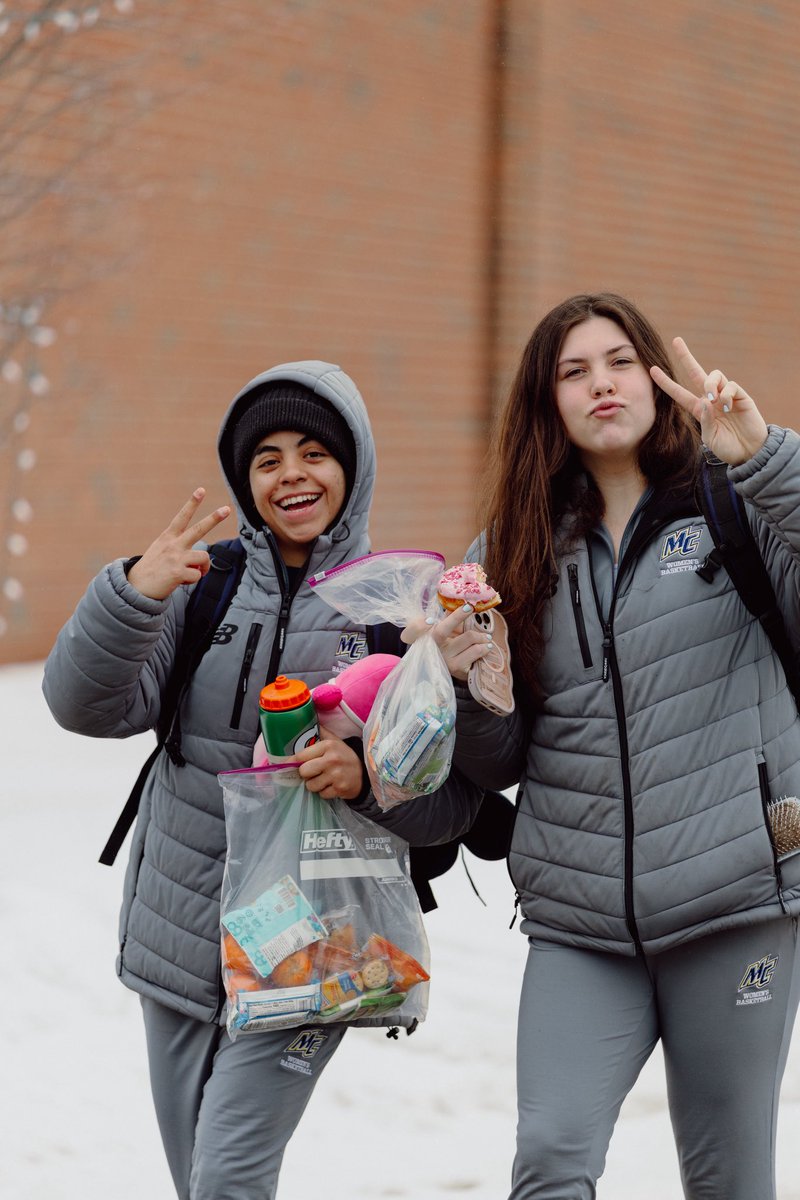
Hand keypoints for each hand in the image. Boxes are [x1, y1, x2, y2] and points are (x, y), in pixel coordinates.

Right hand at [127, 488, 231, 599]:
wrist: (136, 588)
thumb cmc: (151, 570)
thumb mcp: (161, 552)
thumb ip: (180, 551)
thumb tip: (200, 563)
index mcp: (168, 537)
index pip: (182, 517)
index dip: (192, 503)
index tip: (201, 490)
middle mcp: (173, 545)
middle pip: (198, 529)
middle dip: (214, 518)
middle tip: (227, 509)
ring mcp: (176, 558)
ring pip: (204, 557)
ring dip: (202, 567)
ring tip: (191, 572)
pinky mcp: (178, 572)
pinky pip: (198, 575)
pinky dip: (192, 580)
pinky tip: (180, 580)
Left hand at [296, 727, 363, 800]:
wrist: (364, 772)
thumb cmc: (344, 755)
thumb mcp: (334, 741)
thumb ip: (320, 733)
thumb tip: (304, 723)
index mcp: (328, 746)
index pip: (300, 756)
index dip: (293, 762)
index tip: (290, 764)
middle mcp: (331, 760)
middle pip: (303, 772)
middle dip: (306, 774)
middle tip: (313, 772)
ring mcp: (336, 775)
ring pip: (311, 786)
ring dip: (315, 785)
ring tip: (323, 779)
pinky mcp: (340, 789)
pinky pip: (321, 794)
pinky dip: (324, 792)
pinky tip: (331, 785)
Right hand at [423, 603, 493, 681]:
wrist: (449, 671)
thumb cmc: (448, 645)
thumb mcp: (444, 629)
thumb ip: (448, 616)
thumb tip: (458, 600)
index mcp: (424, 636)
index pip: (413, 630)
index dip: (418, 625)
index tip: (430, 619)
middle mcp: (431, 648)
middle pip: (441, 630)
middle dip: (457, 616)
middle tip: (470, 608)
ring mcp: (443, 658)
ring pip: (468, 637)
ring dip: (481, 636)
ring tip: (486, 637)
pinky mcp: (456, 667)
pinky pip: (476, 650)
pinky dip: (484, 646)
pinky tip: (486, 646)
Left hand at [650, 337, 768, 465]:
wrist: (750, 452)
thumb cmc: (728, 448)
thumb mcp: (711, 438)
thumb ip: (706, 421)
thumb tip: (705, 400)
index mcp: (699, 410)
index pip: (679, 392)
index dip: (666, 382)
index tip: (652, 370)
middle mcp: (711, 399)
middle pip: (696, 372)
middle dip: (686, 356)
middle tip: (676, 341)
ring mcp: (726, 396)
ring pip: (714, 375)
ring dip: (710, 383)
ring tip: (713, 398)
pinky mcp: (741, 396)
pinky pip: (731, 385)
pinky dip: (726, 394)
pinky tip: (727, 407)